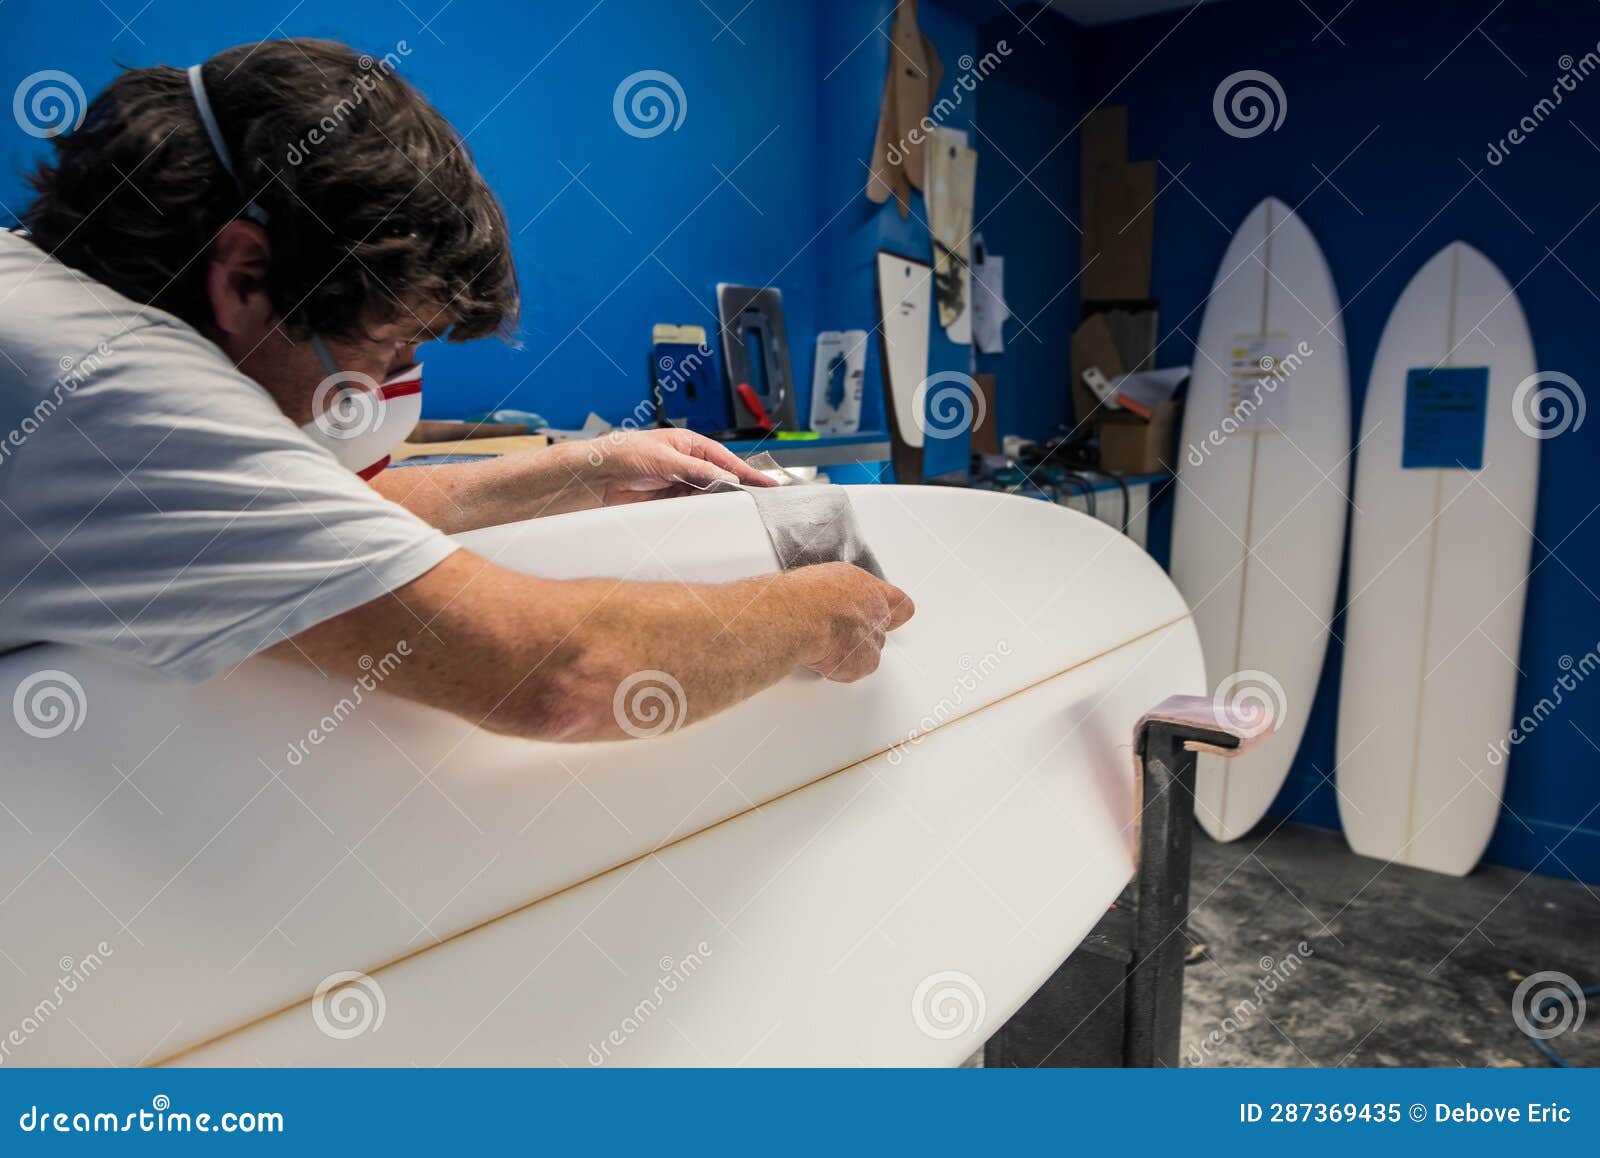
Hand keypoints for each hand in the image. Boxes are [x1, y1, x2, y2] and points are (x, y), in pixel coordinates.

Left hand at [578, 428, 776, 505]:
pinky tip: (713, 518)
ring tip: (740, 513)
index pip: (725, 459)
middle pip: (721, 479)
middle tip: (760, 504)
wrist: (594, 476)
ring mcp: (678, 483)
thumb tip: (726, 478)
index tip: (768, 484)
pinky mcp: (667, 502)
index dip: (748, 472)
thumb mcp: (665, 458)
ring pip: (708, 496)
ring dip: (720, 503)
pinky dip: (703, 513)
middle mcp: (686, 464)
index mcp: (689, 445)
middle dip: (738, 490)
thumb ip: (697, 470)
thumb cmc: (624, 454)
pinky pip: (692, 508)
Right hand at [786, 562, 915, 682]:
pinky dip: (839, 668)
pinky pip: (855, 669)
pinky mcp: (863, 663)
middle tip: (839, 634)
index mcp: (870, 590)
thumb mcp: (827, 577)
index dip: (896, 613)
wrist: (803, 616)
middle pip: (878, 630)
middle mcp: (876, 614)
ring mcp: (872, 640)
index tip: (893, 617)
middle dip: (860, 635)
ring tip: (823, 644)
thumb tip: (829, 598)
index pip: (899, 603)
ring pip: (867, 652)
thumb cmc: (809, 594)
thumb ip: (840, 591)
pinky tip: (822, 656)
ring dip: (849, 652)